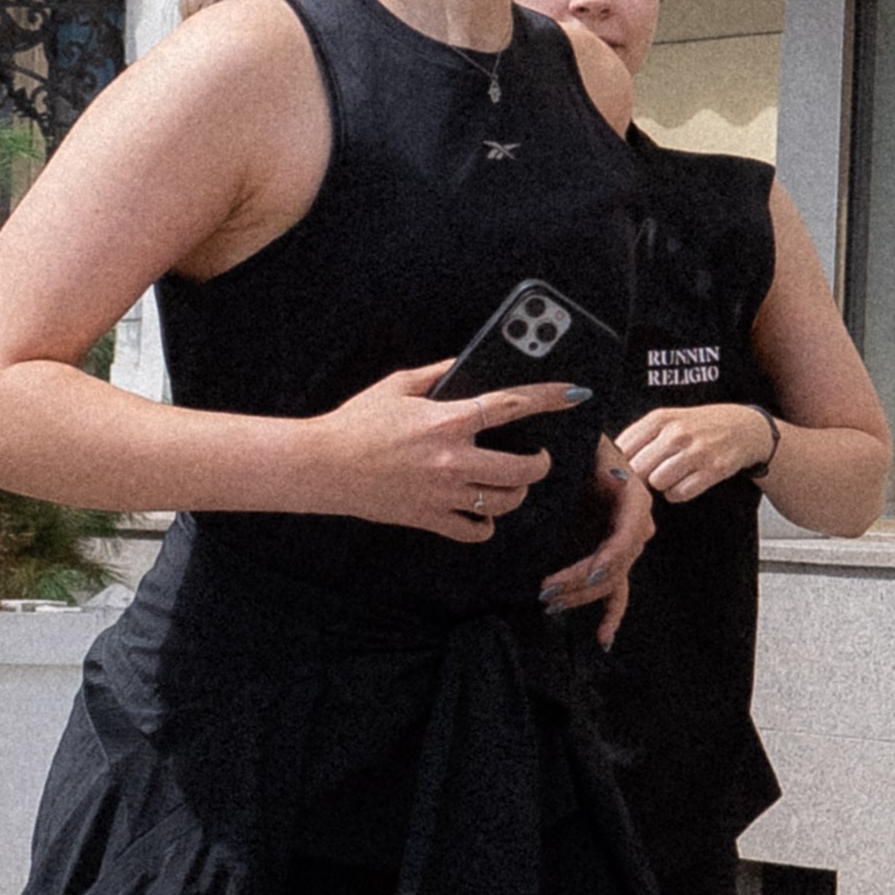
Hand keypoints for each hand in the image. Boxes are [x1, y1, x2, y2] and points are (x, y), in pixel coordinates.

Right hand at [298, 361, 575, 541]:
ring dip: (518, 492)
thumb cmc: (356, 422)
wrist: (321, 466)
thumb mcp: (398, 385)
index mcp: (447, 420)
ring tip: (513, 482)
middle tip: (540, 456)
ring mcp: (442, 494)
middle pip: (523, 468)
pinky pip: (475, 531)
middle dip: (541, 462)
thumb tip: (467, 364)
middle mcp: (452, 459)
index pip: (513, 405)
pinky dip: (486, 525)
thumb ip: (439, 373)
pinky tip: (484, 513)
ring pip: (505, 502)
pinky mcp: (429, 518)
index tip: (574, 395)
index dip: (550, 398)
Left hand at [541, 437, 655, 648]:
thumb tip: (557, 474)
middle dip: (581, 582)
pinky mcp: (612, 556)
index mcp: (634, 497)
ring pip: (611, 580)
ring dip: (582, 596)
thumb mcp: (584, 447)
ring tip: (550, 603)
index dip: (609, 557)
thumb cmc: (580, 445)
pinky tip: (603, 637)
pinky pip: (617, 589)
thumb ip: (583, 460)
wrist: (582, 448)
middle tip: (544, 590)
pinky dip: (611, 614)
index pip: (627, 536)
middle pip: (616, 565)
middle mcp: (636, 523)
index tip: (587, 572)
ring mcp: (624, 543)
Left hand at [616, 399, 773, 502]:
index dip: (621, 464)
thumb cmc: (698, 426)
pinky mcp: (714, 469)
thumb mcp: (666, 420)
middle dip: (640, 477)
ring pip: (657, 482)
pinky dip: (677, 493)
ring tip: (670, 476)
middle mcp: (677, 433)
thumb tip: (608, 460)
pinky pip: (679, 494)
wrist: (743, 428)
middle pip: (637, 469)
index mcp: (659, 418)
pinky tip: (684, 481)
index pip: (622, 448)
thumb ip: (637, 438)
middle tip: (650, 474)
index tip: (626, 468)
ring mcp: (697, 451)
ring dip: (660, 485)